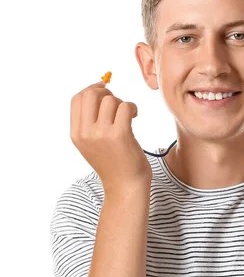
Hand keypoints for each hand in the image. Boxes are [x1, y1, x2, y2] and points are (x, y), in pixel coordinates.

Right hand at [70, 80, 151, 194]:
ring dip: (122, 103)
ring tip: (128, 114)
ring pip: (110, 100)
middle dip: (106, 93)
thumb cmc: (114, 164)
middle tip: (117, 104)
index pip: (77, 99)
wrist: (125, 187)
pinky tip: (135, 116)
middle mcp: (85, 133)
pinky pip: (125, 106)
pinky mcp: (120, 134)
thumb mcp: (92, 144)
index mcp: (76, 134)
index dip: (91, 89)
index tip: (105, 89)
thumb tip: (99, 89)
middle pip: (90, 95)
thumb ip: (90, 121)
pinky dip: (133, 108)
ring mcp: (101, 134)